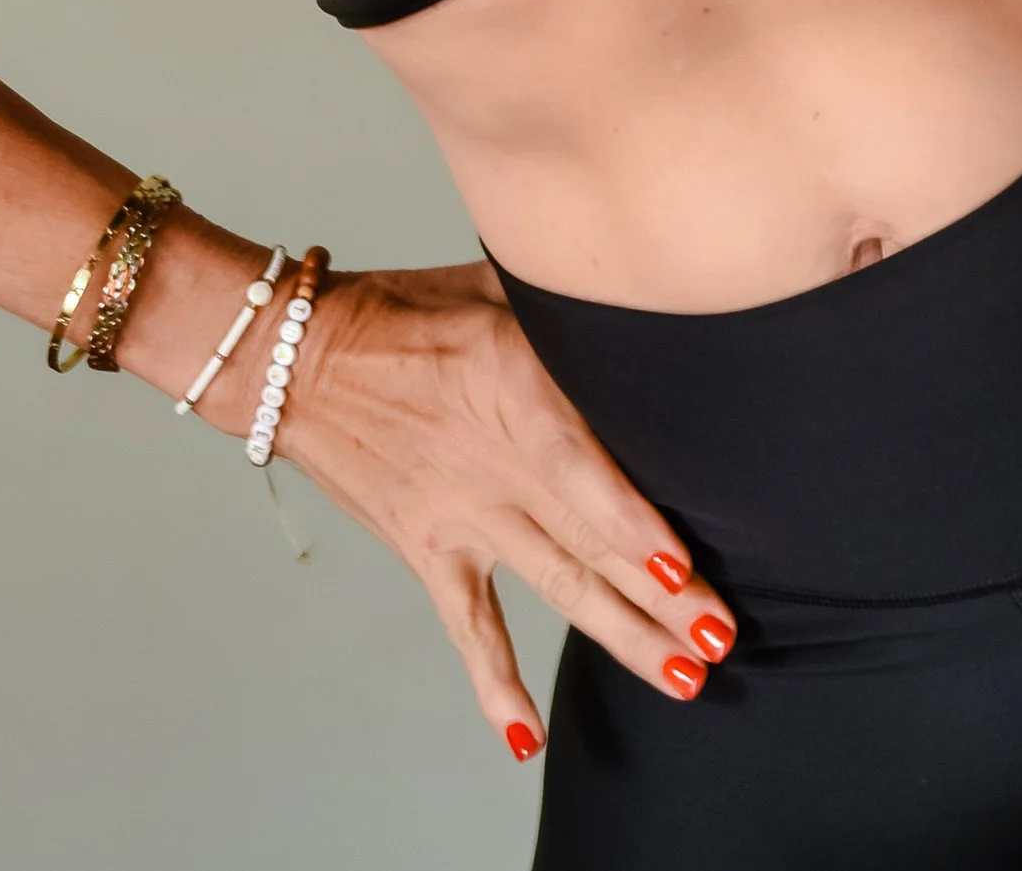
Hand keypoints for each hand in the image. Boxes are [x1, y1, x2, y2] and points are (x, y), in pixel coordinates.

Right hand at [238, 256, 734, 754]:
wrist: (300, 361)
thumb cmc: (406, 309)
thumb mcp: (492, 282)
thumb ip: (563, 303)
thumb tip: (640, 292)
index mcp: (511, 385)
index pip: (579, 467)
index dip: (631, 522)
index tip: (681, 567)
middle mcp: (492, 462)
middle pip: (588, 538)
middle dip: (661, 595)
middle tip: (721, 638)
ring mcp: (460, 515)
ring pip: (556, 585)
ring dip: (623, 635)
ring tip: (684, 678)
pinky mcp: (427, 550)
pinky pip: (467, 628)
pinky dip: (495, 685)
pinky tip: (527, 740)